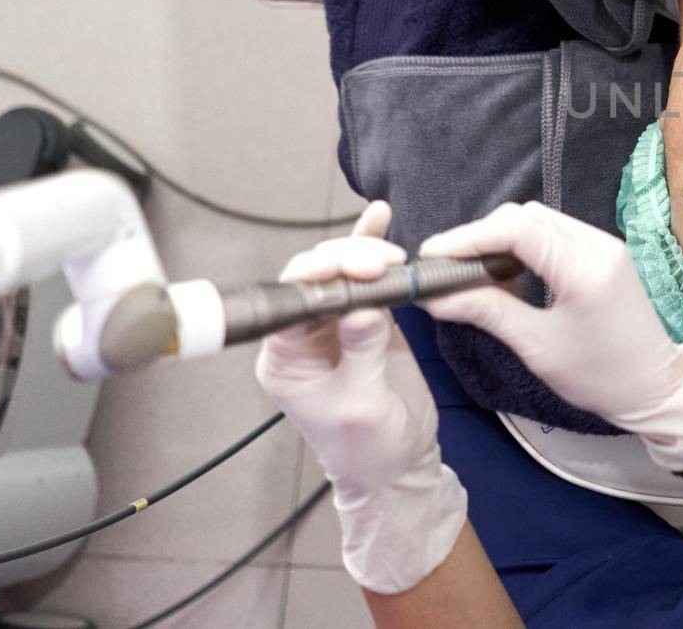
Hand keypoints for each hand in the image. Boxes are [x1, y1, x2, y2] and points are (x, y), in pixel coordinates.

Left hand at [254, 201, 466, 594]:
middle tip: (381, 263)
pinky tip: (379, 218)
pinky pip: (365, 277)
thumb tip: (366, 306)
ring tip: (391, 253)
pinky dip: (371, 247)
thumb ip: (362, 352)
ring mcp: (335, 322)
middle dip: (344, 261)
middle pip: (313, 277)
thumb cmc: (367, 448)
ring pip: (338, 269)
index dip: (317, 277)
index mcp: (285, 359)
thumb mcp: (361, 406)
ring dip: (362, 252)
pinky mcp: (367, 318)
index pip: (289, 303)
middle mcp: (303, 334)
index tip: (350, 267)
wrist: (398, 464)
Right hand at [420, 201, 682, 471]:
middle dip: (480, 235)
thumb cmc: (599, 376)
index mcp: (584, 267)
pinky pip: (556, 233)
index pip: (516, 229)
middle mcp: (597, 244)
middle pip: (526, 217)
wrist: (655, 388)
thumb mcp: (537, 346)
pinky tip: (502, 269)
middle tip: (444, 264)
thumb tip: (434, 296)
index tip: (432, 254)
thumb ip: (486, 312)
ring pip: (540, 221)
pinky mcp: (604, 253)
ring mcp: (604, 245)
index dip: (468, 237)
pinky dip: (523, 244)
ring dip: (500, 237)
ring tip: (467, 267)